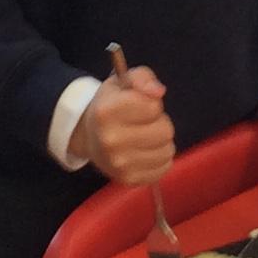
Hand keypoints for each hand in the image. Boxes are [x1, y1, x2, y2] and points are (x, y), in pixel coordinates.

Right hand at [71, 66, 175, 184]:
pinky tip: (144, 152)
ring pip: (168, 150)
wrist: (89, 136)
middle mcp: (110, 140)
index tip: (140, 106)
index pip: (153, 107)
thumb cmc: (111, 105)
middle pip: (165, 131)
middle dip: (159, 123)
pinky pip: (164, 168)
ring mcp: (119, 164)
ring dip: (161, 142)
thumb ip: (143, 78)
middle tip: (143, 123)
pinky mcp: (129, 179)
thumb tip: (158, 91)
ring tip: (144, 137)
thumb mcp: (122, 82)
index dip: (152, 104)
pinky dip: (159, 159)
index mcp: (106, 112)